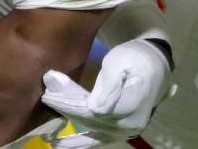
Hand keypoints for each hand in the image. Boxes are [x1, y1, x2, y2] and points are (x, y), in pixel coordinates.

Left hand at [41, 39, 174, 146]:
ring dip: (68, 123)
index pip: (91, 109)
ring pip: (89, 127)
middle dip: (64, 108)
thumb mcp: (121, 62)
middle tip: (45, 97)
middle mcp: (129, 124)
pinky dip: (80, 142)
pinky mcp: (120, 130)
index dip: (68, 103)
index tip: (48, 93)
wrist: (153, 63)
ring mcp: (125, 129)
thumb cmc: (134, 58)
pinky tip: (62, 144)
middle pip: (88, 119)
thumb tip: (94, 107)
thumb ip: (109, 85)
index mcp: (129, 106)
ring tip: (48, 128)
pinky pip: (97, 139)